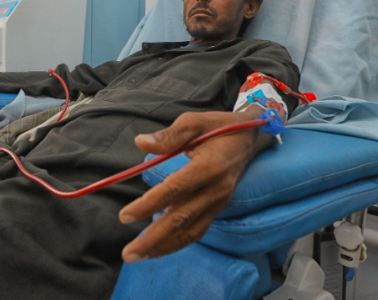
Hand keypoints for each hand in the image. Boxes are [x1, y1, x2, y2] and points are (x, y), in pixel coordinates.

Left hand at [118, 107, 273, 262]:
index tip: (125, 216)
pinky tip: (159, 248)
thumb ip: (168, 135)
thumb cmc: (219, 126)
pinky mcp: (218, 208)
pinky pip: (197, 230)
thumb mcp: (194, 121)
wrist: (251, 138)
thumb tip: (141, 142)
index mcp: (209, 166)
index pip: (175, 190)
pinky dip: (178, 242)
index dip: (149, 204)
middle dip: (153, 239)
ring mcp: (219, 202)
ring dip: (164, 247)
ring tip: (138, 256)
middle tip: (127, 253)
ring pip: (190, 231)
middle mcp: (216, 189)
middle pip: (181, 219)